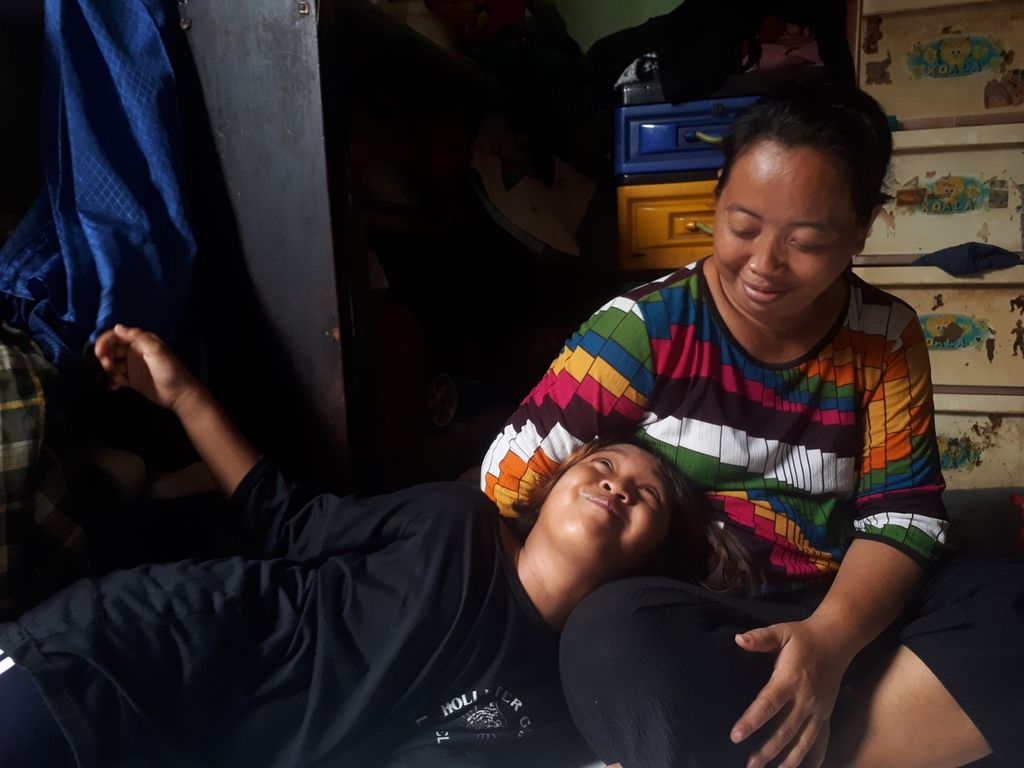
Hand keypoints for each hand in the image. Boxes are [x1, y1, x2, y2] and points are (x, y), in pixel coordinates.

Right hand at [94, 324, 201, 412]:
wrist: (179, 394)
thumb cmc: (171, 370)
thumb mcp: (156, 350)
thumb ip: (137, 337)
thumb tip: (118, 327)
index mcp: (141, 342)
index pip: (117, 336)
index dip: (105, 342)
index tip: (99, 352)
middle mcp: (134, 352)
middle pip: (111, 350)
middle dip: (105, 357)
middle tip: (107, 366)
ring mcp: (132, 366)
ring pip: (112, 364)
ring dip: (109, 370)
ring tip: (118, 379)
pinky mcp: (132, 380)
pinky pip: (116, 377)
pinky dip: (113, 381)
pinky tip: (116, 386)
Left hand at [730, 619, 848, 767]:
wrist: (836, 640)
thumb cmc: (803, 637)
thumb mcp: (781, 632)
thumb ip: (760, 638)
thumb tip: (738, 640)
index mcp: (790, 679)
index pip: (768, 704)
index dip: (751, 721)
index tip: (736, 736)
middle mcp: (806, 699)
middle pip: (785, 730)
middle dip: (767, 751)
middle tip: (750, 765)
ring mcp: (818, 709)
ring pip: (804, 741)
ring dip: (788, 759)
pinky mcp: (826, 713)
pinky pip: (822, 739)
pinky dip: (816, 756)